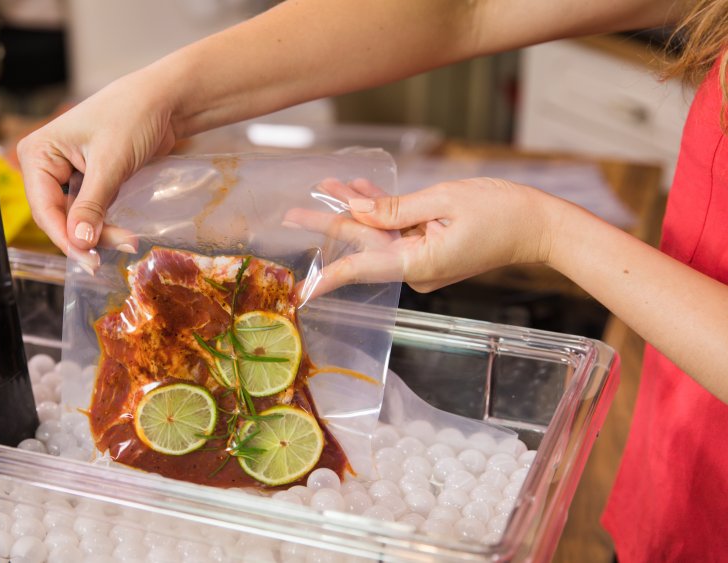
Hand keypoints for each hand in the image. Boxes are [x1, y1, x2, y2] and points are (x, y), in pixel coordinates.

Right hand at [16, 69, 176, 270]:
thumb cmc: (133, 115)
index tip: (90, 260)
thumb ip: (92, 205)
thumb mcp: (110, 163)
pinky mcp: (89, 181)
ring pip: (76, 218)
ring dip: (100, 233)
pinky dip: (106, 224)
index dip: (66, 238)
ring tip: (128, 241)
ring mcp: (68, 174)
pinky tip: (122, 234)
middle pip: (59, 217)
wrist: (164, 100)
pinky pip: (91, 212)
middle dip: (87, 236)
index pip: (44, 208)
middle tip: (120, 248)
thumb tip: (79, 242)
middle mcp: (47, 165)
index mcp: (39, 153)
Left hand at [285, 177, 562, 297]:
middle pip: (364, 245)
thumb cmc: (501, 210)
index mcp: (418, 263)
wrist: (540, 224)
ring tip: (324, 187)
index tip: (302, 289)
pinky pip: (398, 229)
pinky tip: (358, 190)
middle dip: (329, 226)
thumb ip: (396, 208)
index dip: (329, 276)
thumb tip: (358, 211)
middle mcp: (416, 268)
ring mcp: (423, 260)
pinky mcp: (431, 248)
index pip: (363, 269)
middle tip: (292, 213)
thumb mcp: (444, 200)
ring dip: (355, 209)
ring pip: (379, 232)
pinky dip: (382, 210)